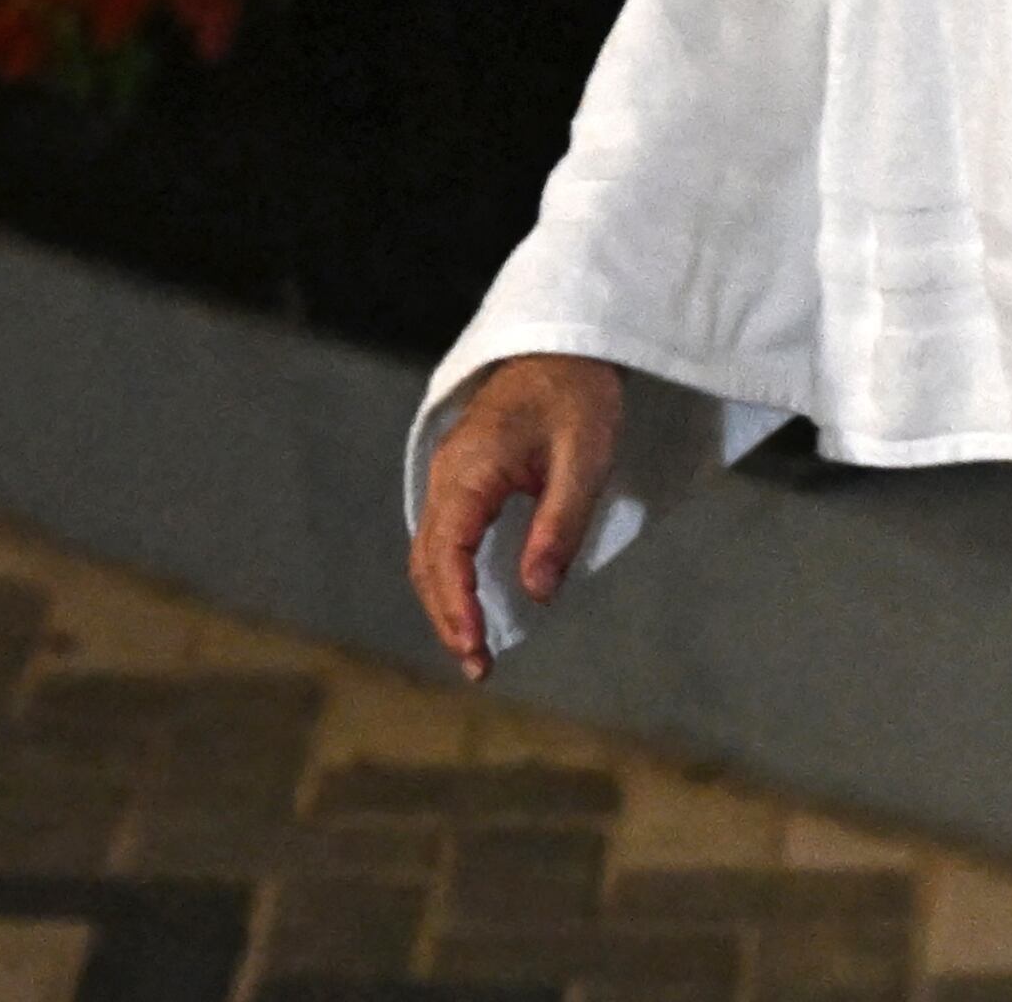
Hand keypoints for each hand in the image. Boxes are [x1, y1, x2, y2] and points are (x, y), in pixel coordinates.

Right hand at [406, 353, 621, 683]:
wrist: (565, 344)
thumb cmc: (578, 397)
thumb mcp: (584, 461)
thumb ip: (558, 526)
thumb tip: (536, 594)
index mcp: (470, 470)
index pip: (448, 552)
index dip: (458, 606)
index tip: (476, 650)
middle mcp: (448, 475)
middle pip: (428, 560)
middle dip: (447, 617)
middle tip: (478, 668)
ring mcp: (450, 475)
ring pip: (429, 551)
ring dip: (444, 601)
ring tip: (473, 648)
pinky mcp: (461, 477)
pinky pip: (442, 536)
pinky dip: (449, 576)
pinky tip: (471, 602)